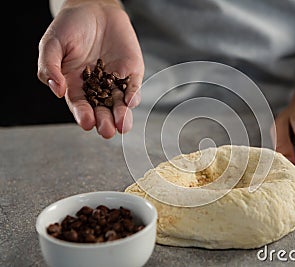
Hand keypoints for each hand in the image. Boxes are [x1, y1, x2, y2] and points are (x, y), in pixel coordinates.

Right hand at [37, 0, 143, 137]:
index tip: (86, 122)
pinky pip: (134, 87)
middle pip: (102, 111)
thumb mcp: (52, 44)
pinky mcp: (132, 72)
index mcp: (76, 86)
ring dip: (122, 116)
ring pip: (120, 104)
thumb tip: (57, 90)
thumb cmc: (70, 27)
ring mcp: (115, 81)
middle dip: (105, 122)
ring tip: (122, 125)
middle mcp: (97, 88)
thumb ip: (50, 67)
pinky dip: (134, 95)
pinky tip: (131, 101)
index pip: (80, 106)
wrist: (92, 7)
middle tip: (107, 130)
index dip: (83, 115)